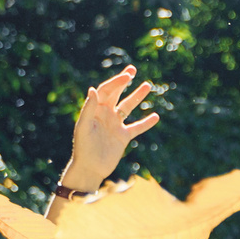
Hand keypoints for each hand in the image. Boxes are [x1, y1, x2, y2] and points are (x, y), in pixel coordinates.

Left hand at [64, 67, 158, 191]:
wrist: (89, 169)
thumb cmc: (83, 148)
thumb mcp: (84, 127)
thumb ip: (89, 108)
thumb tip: (93, 88)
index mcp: (95, 110)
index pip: (106, 91)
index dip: (116, 82)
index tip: (128, 76)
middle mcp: (105, 114)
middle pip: (116, 94)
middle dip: (124, 81)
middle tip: (132, 69)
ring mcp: (115, 125)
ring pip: (128, 107)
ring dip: (137, 97)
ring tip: (147, 85)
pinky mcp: (123, 137)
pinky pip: (137, 127)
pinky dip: (146, 123)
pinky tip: (155, 117)